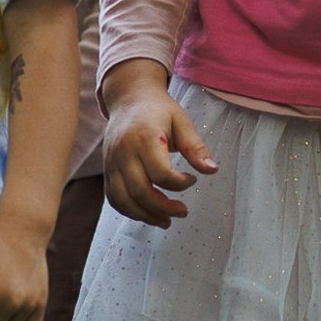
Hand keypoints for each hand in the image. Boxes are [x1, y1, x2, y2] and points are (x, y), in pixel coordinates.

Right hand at [99, 58, 216, 227]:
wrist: (129, 99)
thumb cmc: (159, 111)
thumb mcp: (182, 122)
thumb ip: (196, 148)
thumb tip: (213, 170)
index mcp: (144, 137)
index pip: (160, 173)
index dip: (179, 184)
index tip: (192, 180)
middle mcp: (123, 151)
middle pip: (140, 190)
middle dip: (163, 207)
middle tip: (183, 211)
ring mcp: (111, 162)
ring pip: (123, 200)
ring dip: (145, 215)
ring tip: (166, 221)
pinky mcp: (107, 170)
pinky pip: (114, 198)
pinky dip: (130, 211)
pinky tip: (148, 214)